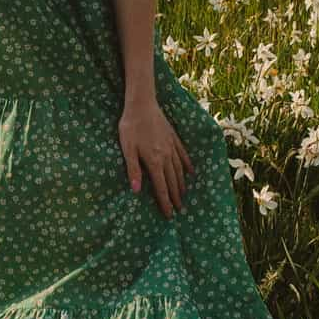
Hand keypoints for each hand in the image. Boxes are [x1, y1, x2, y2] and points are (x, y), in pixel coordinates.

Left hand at [119, 97, 193, 216]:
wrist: (142, 104)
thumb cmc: (130, 126)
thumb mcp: (127, 148)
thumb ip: (133, 169)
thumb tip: (136, 191)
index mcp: (154, 161)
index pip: (161, 186)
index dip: (165, 202)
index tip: (169, 215)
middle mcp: (166, 156)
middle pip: (172, 181)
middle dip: (175, 197)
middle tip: (179, 210)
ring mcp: (171, 146)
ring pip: (179, 170)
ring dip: (181, 185)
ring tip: (184, 196)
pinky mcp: (173, 138)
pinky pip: (183, 155)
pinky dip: (187, 165)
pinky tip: (191, 172)